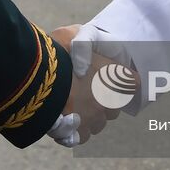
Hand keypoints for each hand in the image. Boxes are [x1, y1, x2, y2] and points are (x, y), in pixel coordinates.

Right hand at [53, 23, 122, 143]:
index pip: (134, 82)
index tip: (115, 77)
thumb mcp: (73, 34)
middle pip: (115, 105)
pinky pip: (83, 135)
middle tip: (88, 90)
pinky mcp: (78, 133)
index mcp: (116, 77)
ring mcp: (95, 119)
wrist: (36, 80)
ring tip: (74, 105)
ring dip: (91, 115)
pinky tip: (66, 119)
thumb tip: (86, 53)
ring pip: (99, 122)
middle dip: (105, 100)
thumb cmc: (57, 54)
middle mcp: (110, 101)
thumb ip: (84, 40)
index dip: (124, 79)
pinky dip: (77, 130)